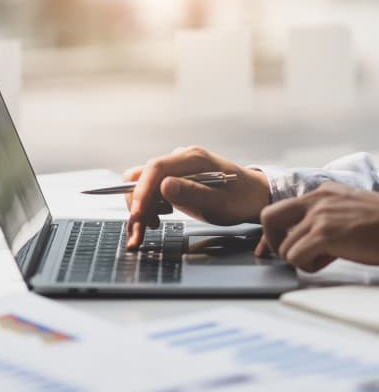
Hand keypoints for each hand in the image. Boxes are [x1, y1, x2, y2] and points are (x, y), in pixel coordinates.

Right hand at [123, 146, 270, 247]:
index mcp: (192, 159)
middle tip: (139, 233)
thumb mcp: (218, 202)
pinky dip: (149, 207)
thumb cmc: (240, 200)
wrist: (254, 197)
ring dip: (142, 208)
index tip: (137, 215)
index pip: (155, 169)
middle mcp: (180, 159)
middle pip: (142, 176)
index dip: (141, 192)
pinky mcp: (175, 179)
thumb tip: (164, 186)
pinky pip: (152, 191)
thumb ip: (191, 193)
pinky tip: (160, 219)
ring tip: (152, 227)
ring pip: (144, 185)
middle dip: (137, 204)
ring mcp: (176, 168)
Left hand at [259, 181, 378, 271]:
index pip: (280, 209)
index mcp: (322, 193)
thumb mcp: (347, 211)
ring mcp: (319, 216)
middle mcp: (316, 200)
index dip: (273, 232)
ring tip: (326, 256)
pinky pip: (295, 257)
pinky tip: (329, 260)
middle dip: (273, 242)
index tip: (275, 247)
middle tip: (292, 253)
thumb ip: (322, 218)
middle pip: (267, 218)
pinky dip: (308, 266)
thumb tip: (298, 237)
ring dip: (301, 259)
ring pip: (284, 247)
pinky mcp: (325, 233)